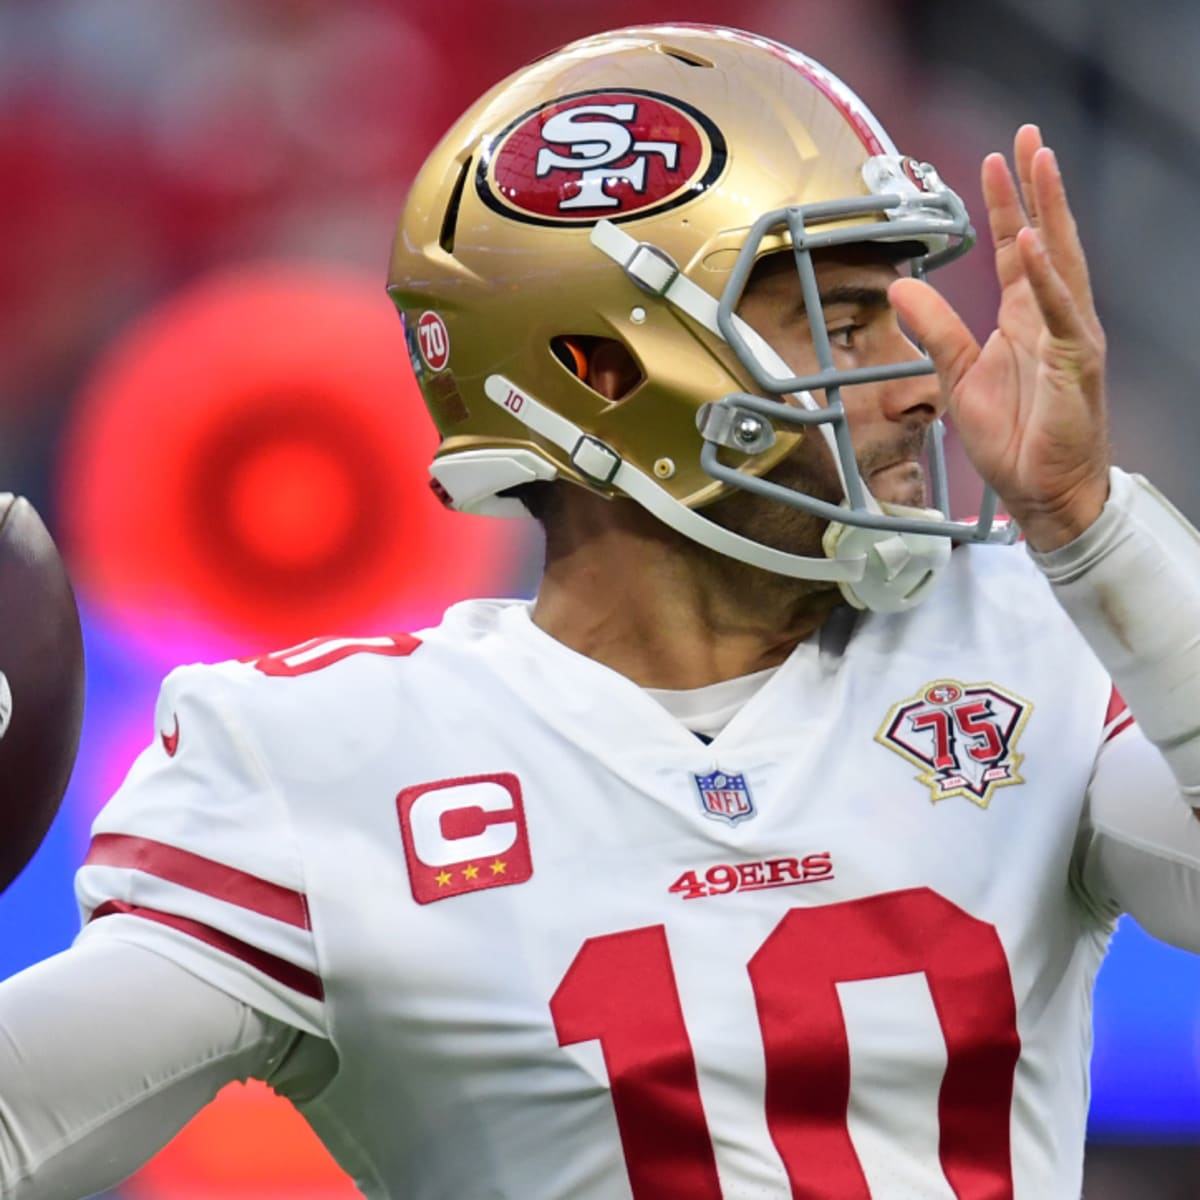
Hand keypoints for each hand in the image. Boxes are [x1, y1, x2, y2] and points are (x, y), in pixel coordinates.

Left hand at [889, 125, 1110, 550]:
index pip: (1015, 249)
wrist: (1040, 490)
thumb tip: (899, 288)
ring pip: (1061, 261)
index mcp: (1024, 318)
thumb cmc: (1012, 438)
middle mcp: (1051, 317)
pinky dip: (1046, 277)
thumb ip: (934, 330)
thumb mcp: (956, 377)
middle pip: (1045, 238)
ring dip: (1051, 211)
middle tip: (1027, 136)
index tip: (994, 161)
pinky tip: (1035, 243)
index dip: (1006, 206)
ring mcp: (1069, 335)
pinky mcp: (1076, 362)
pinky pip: (1061, 311)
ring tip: (1041, 163)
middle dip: (1036, 187)